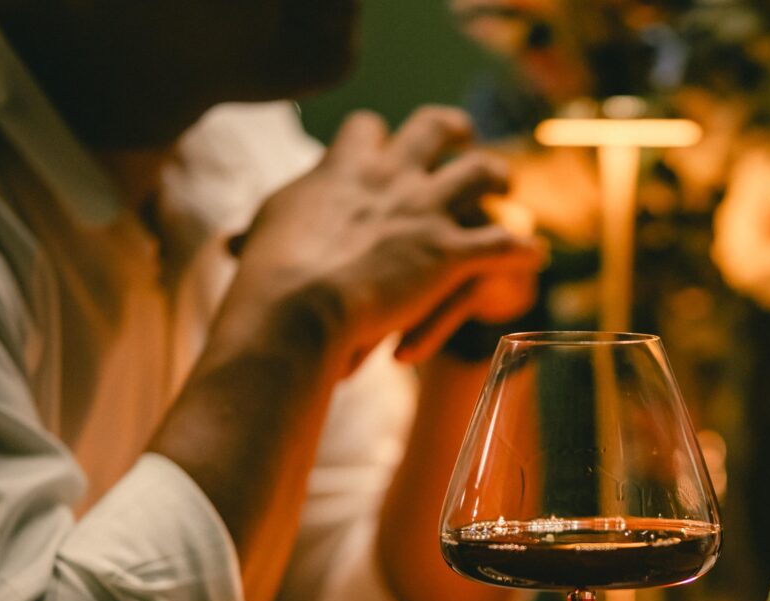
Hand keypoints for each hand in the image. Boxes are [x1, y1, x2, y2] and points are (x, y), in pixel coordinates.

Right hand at [229, 106, 543, 373]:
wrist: (299, 304)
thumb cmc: (271, 275)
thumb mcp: (264, 235)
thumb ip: (265, 229)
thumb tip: (233, 245)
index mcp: (346, 166)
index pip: (368, 128)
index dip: (377, 136)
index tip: (379, 143)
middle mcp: (392, 176)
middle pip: (434, 128)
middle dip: (451, 129)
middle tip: (462, 136)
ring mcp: (426, 211)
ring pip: (481, 173)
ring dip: (498, 177)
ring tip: (507, 186)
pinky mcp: (450, 252)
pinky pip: (503, 243)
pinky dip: (524, 249)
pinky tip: (536, 255)